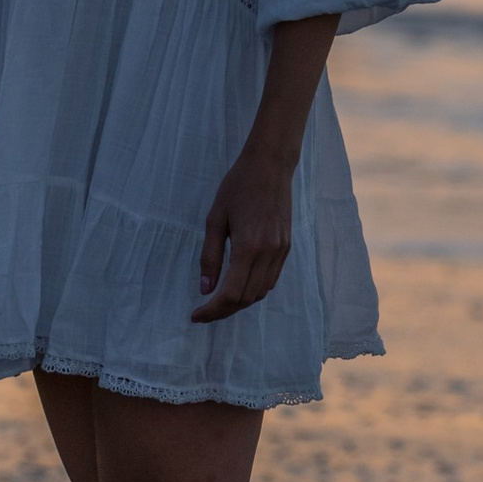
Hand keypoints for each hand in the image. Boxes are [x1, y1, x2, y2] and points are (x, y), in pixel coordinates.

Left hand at [194, 147, 295, 322]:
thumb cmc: (238, 186)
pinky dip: (254, 289)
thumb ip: (210, 256)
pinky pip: (271, 279)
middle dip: (223, 311)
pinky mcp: (286, 247)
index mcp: (248, 247)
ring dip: (240, 302)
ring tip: (219, 301)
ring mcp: (281, 251)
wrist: (270, 166)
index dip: (212, 310)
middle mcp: (268, 253)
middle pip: (246, 298)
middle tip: (203, 312)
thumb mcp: (215, 219)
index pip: (231, 293)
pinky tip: (239, 284)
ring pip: (261, 292)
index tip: (195, 315)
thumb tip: (205, 288)